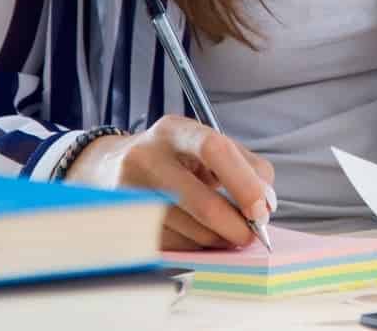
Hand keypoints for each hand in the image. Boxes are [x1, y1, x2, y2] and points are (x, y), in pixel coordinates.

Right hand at [63, 115, 276, 249]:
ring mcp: (130, 194)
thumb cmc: (174, 158)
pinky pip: (174, 247)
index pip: (214, 148)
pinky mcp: (125, 225)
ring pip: (191, 232)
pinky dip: (196, 246)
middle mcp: (147, 158)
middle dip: (235, 226)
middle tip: (252, 235)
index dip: (243, 182)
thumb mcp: (206, 146)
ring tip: (224, 231)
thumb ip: (246, 166)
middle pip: (202, 202)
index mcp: (174, 130)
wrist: (110, 168)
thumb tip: (265, 205)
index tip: (262, 209)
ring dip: (218, 239)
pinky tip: (196, 234)